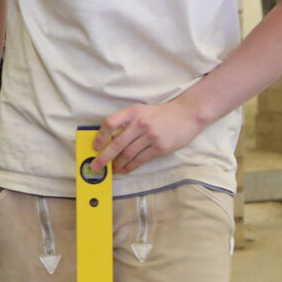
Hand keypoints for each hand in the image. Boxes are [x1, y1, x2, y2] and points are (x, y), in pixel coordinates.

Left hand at [90, 99, 207, 175]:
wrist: (186, 115)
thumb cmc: (160, 115)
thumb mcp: (141, 111)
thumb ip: (126, 122)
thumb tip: (108, 140)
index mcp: (133, 112)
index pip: (110, 123)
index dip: (100, 136)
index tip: (95, 146)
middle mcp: (140, 123)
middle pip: (117, 143)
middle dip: (104, 157)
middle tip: (96, 166)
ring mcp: (151, 136)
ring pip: (128, 154)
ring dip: (118, 164)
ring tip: (111, 170)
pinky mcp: (160, 148)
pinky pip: (140, 160)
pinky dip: (130, 167)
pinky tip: (125, 170)